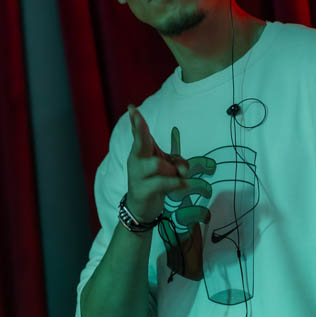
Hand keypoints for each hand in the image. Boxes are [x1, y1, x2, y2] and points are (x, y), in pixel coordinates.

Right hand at [125, 106, 213, 223]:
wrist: (141, 208)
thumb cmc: (153, 181)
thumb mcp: (167, 168)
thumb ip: (177, 162)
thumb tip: (183, 169)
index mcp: (141, 152)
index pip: (139, 134)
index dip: (136, 121)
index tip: (131, 108)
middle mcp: (136, 161)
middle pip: (140, 142)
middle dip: (139, 128)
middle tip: (136, 115)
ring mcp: (137, 176)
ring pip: (158, 165)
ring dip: (173, 171)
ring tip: (175, 177)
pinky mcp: (142, 190)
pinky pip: (163, 182)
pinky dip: (177, 183)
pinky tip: (183, 185)